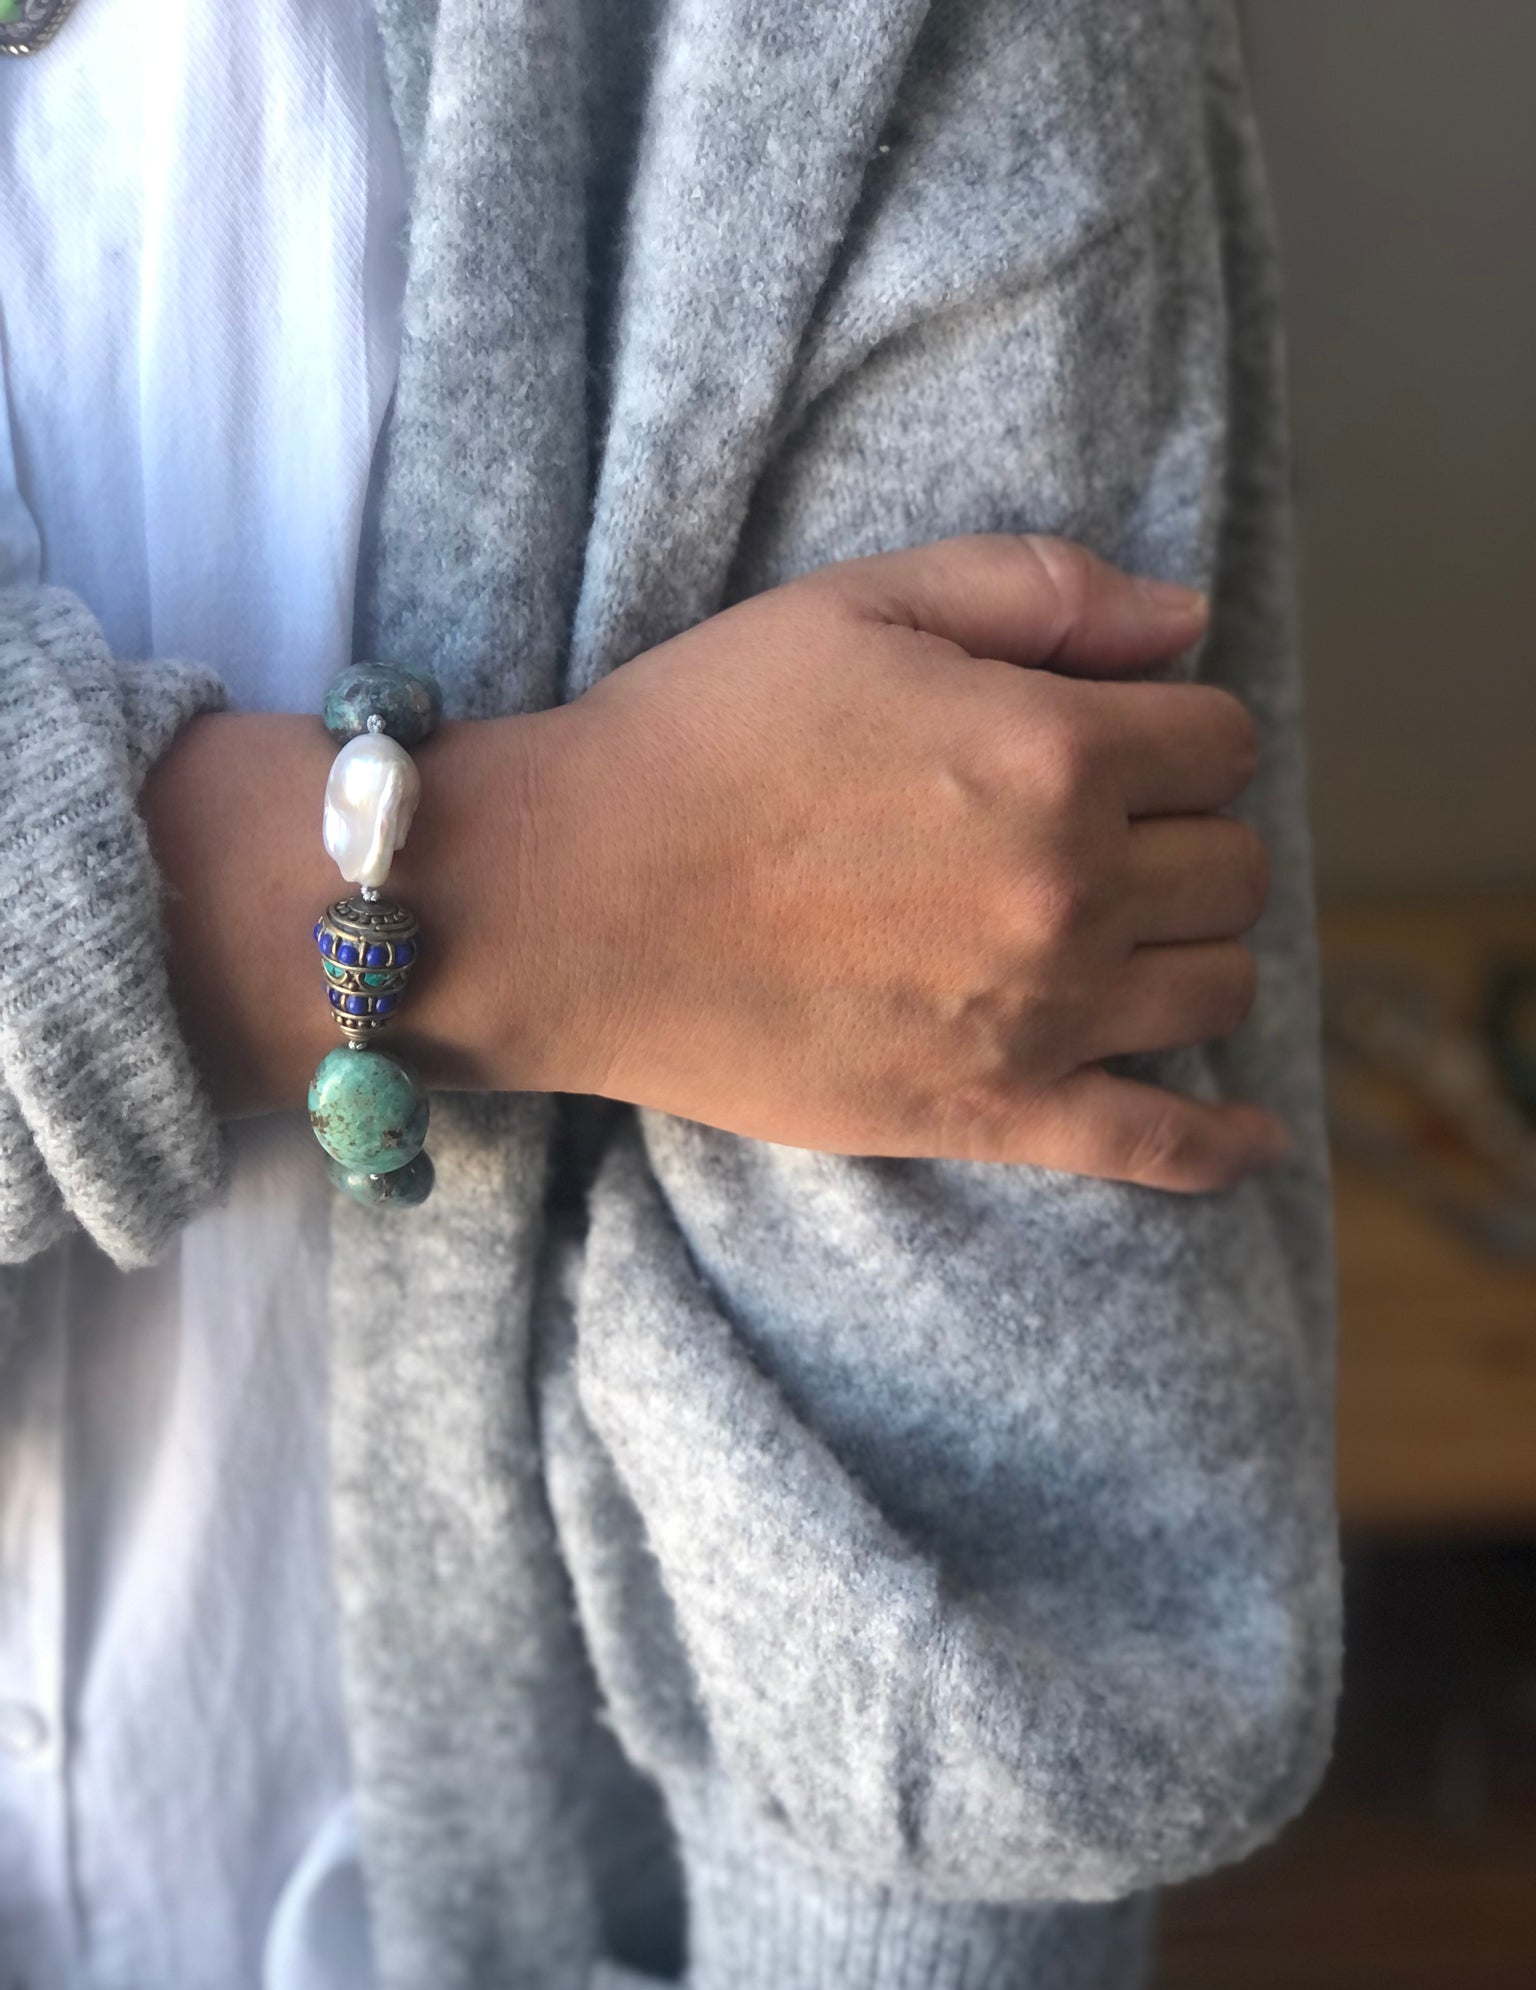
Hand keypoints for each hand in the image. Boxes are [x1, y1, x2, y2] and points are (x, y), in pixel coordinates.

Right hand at [527, 533, 1287, 1190]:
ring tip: (1133, 934)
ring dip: (1196, 950)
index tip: (1124, 739)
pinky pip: (1155, 1148)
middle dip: (1189, 835)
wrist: (568, 902)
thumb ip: (1040, 591)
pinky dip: (1221, 1144)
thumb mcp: (859, 605)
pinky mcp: (988, 1114)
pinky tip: (1248, 1133)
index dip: (1179, 730)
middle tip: (1109, 832)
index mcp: (1056, 752)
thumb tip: (1187, 622)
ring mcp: (1041, 1015)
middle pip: (1234, 865)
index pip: (1221, 741)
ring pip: (1219, 987)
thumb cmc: (698, 738)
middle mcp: (1073, 890)